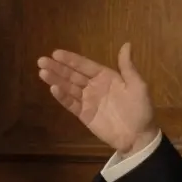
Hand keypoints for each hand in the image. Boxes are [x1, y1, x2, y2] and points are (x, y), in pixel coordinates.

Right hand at [37, 42, 156, 154]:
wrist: (138, 137)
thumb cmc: (140, 109)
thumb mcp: (137, 85)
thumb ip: (127, 66)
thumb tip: (126, 44)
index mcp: (106, 77)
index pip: (85, 65)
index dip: (71, 60)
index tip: (56, 53)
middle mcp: (94, 87)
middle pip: (73, 75)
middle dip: (58, 68)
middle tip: (42, 60)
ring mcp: (88, 101)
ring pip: (69, 88)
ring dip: (56, 80)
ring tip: (42, 72)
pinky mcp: (84, 115)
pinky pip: (71, 104)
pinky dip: (62, 97)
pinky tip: (53, 88)